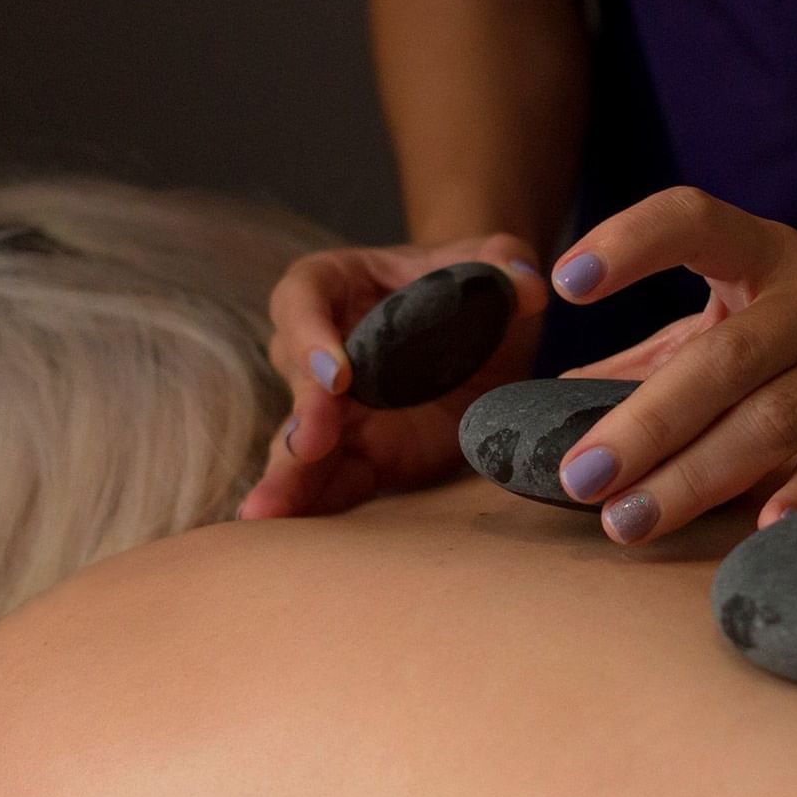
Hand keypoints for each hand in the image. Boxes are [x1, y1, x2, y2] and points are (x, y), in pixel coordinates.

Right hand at [239, 234, 548, 518]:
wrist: (483, 326)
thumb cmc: (467, 281)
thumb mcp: (489, 261)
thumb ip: (505, 261)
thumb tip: (529, 285)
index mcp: (331, 284)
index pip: (305, 299)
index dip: (312, 335)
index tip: (337, 373)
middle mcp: (316, 347)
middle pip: (297, 378)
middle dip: (304, 413)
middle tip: (311, 443)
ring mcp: (331, 408)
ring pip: (300, 442)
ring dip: (289, 475)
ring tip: (267, 511)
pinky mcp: (358, 452)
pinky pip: (331, 480)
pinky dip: (315, 506)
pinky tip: (292, 535)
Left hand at [549, 187, 796, 544]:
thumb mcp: (745, 315)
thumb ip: (656, 356)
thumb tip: (554, 405)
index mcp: (770, 256)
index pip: (697, 221)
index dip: (632, 241)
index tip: (567, 281)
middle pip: (729, 358)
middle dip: (648, 422)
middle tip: (581, 477)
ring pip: (779, 418)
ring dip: (698, 475)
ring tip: (628, 520)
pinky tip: (753, 528)